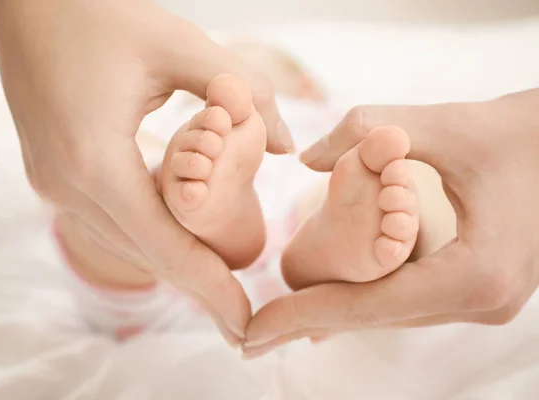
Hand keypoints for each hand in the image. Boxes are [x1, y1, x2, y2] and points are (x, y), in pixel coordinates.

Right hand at [0, 0, 293, 345]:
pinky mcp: (53, 172)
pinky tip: (179, 239)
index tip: (246, 326)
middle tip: (243, 317)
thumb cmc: (102, 12)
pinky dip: (150, 236)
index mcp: (94, 160)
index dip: (209, 290)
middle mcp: (65, 184)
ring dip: (174, 262)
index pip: (164, 247)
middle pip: (146, 255)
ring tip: (220, 284)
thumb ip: (244, 94)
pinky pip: (110, 222)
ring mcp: (53, 182)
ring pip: (127, 244)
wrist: (30, 0)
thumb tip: (284, 147)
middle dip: (198, 284)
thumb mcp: (182, 45)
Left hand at [243, 89, 538, 355]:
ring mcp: (482, 301)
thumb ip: (373, 131)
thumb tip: (308, 158)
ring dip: (334, 315)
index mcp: (473, 275)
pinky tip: (330, 305)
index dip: (301, 316)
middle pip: (373, 319)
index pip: (365, 306)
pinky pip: (407, 302)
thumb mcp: (445, 125)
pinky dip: (363, 302)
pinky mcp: (480, 289)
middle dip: (308, 324)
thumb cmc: (522, 135)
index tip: (252, 331)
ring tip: (278, 324)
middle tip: (251, 336)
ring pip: (388, 314)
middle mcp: (478, 302)